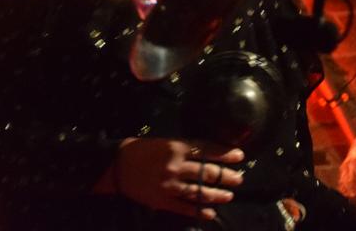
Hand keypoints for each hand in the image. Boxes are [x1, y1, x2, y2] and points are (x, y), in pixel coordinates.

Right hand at [109, 137, 243, 221]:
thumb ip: (183, 148)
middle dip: (226, 176)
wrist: (115, 166)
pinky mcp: (163, 200)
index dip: (225, 153)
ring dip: (217, 194)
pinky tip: (210, 213)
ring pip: (200, 192)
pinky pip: (185, 208)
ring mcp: (170, 185)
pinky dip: (199, 211)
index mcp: (176, 147)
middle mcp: (176, 166)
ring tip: (228, 195)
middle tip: (239, 178)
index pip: (207, 150)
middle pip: (208, 172)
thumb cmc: (139, 149)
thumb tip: (205, 153)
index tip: (240, 156)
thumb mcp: (162, 142)